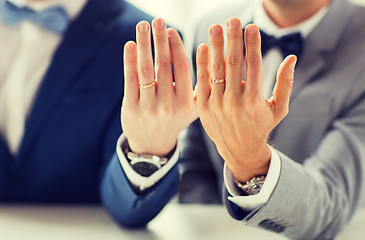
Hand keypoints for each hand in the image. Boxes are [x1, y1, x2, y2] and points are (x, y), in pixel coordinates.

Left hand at [121, 18, 197, 156]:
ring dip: (144, 44)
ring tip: (143, 26)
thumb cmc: (174, 120)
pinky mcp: (131, 108)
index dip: (177, 47)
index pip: (183, 68)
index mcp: (186, 104)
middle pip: (164, 65)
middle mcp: (168, 106)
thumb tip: (206, 54)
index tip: (172, 30)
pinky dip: (129, 60)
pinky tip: (130, 45)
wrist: (153, 144)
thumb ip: (199, 86)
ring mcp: (149, 107)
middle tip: (158, 20)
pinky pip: (130, 80)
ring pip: (146, 70)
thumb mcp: (192, 109)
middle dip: (160, 40)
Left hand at [195, 18, 296, 181]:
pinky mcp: (203, 107)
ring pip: (216, 69)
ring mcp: (216, 104)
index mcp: (254, 100)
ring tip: (216, 28)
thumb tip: (291, 58)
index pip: (253, 64)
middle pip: (233, 63)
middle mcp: (234, 101)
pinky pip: (201, 81)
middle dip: (232, 39)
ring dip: (215, 46)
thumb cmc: (261, 126)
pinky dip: (202, 63)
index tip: (251, 26)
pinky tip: (203, 47)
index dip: (252, 43)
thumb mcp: (279, 109)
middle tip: (232, 20)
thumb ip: (285, 83)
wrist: (239, 149)